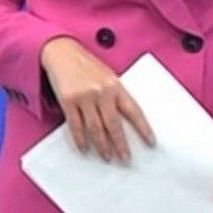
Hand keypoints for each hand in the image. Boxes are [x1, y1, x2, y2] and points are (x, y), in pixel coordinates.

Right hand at [40, 37, 155, 163]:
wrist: (62, 52)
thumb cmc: (86, 65)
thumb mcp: (106, 76)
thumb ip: (114, 95)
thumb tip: (123, 121)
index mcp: (115, 85)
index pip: (134, 111)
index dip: (143, 128)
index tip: (151, 143)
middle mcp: (101, 92)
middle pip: (114, 125)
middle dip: (121, 145)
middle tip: (125, 159)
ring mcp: (84, 97)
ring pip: (96, 129)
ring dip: (102, 146)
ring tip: (107, 157)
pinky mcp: (68, 101)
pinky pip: (76, 126)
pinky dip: (80, 139)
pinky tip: (85, 148)